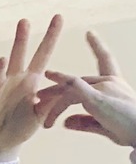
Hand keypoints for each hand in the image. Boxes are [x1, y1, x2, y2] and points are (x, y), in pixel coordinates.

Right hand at [0, 16, 63, 159]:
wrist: (1, 144)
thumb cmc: (22, 128)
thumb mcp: (41, 116)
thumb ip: (50, 102)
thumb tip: (64, 90)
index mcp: (31, 81)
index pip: (43, 54)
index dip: (50, 37)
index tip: (58, 17)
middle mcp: (14, 80)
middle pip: (18, 54)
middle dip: (21, 38)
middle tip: (25, 21)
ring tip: (2, 61)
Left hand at [36, 30, 135, 148]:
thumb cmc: (129, 130)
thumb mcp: (102, 125)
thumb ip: (84, 121)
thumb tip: (65, 121)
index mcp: (114, 84)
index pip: (105, 60)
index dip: (97, 46)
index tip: (90, 33)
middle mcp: (109, 80)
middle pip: (77, 80)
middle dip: (57, 87)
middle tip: (39, 95)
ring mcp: (103, 85)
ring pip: (69, 87)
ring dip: (52, 99)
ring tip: (37, 109)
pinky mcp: (96, 96)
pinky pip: (70, 95)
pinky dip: (56, 107)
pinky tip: (48, 120)